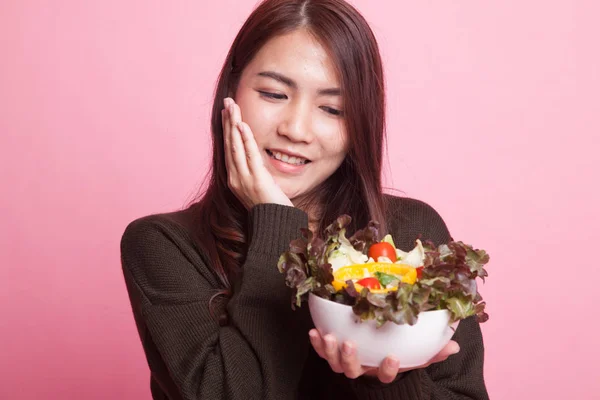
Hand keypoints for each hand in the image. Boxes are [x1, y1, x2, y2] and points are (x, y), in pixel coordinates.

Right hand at [222, 98, 292, 209]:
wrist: (275, 227)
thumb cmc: (270, 209)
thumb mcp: (259, 186)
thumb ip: (255, 172)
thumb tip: (255, 157)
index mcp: (234, 178)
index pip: (228, 148)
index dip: (226, 129)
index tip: (226, 112)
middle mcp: (235, 178)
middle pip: (229, 144)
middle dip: (228, 121)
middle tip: (227, 101)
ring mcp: (244, 179)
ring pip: (236, 147)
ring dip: (234, 125)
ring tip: (232, 107)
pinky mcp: (256, 180)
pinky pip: (249, 156)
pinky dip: (245, 140)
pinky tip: (243, 126)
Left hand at [308, 329, 459, 382]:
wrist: (377, 356)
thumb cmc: (397, 352)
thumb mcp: (416, 354)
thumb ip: (433, 351)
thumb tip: (453, 345)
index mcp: (382, 369)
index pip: (385, 374)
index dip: (387, 369)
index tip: (392, 357)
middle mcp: (362, 369)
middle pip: (353, 371)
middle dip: (350, 359)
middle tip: (350, 344)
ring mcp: (346, 363)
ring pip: (336, 363)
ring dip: (330, 351)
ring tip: (329, 337)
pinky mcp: (333, 354)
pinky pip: (322, 353)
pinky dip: (317, 345)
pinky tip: (314, 332)